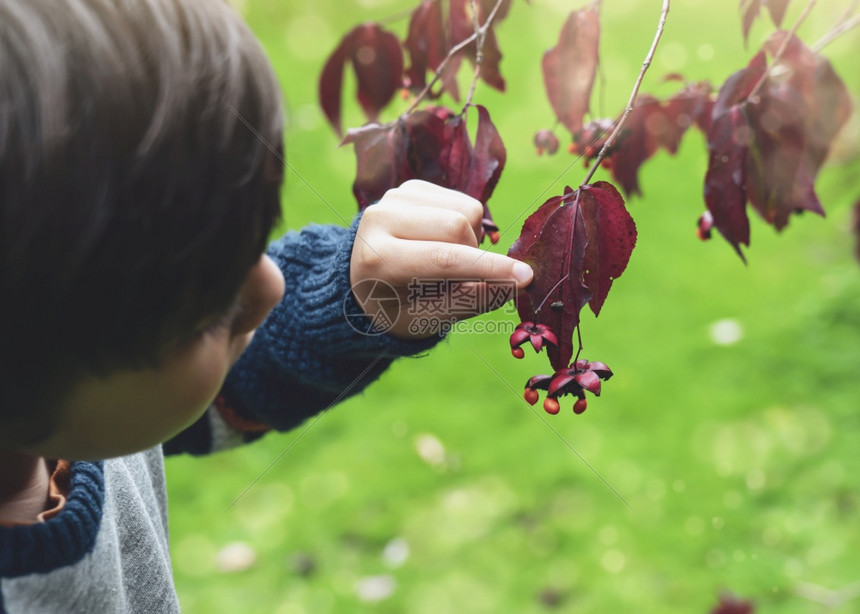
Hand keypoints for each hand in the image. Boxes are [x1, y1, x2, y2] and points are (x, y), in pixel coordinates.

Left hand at [349, 180, 533, 338]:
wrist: (364, 281)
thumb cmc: (399, 307)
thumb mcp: (432, 318)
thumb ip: (476, 300)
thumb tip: (521, 282)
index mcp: (379, 260)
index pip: (443, 259)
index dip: (489, 268)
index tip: (525, 278)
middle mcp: (379, 219)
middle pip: (457, 225)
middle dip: (474, 255)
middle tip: (462, 277)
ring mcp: (393, 197)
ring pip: (464, 209)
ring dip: (470, 240)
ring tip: (447, 260)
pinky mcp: (409, 187)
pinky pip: (461, 200)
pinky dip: (464, 226)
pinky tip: (442, 242)